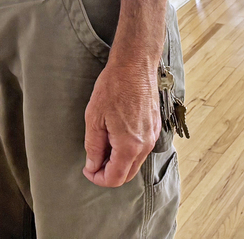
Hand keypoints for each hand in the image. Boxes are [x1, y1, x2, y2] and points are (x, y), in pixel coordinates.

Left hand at [83, 55, 159, 187]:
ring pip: (135, 162)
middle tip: (93, 161)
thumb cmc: (114, 87)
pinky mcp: (155, 126)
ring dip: (118, 162)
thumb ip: (93, 147)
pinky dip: (128, 151)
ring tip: (103, 145)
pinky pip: (142, 149)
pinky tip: (116, 136)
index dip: (98, 178)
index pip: (115, 178)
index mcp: (129, 146)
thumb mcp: (94, 118)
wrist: (135, 64)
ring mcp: (153, 135)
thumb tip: (92, 166)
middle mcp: (145, 145)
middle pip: (127, 175)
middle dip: (108, 173)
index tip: (87, 169)